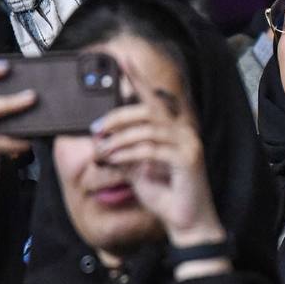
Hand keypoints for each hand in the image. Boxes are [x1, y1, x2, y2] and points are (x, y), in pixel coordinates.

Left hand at [92, 62, 224, 248]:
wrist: (186, 224)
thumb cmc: (164, 196)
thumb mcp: (137, 170)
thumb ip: (124, 152)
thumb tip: (102, 141)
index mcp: (174, 130)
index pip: (153, 99)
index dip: (138, 78)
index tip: (121, 59)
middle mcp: (184, 131)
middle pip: (147, 111)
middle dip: (117, 116)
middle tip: (95, 128)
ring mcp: (188, 144)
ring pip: (147, 129)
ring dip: (119, 138)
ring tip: (102, 150)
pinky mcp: (188, 158)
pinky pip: (152, 149)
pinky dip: (129, 152)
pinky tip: (114, 158)